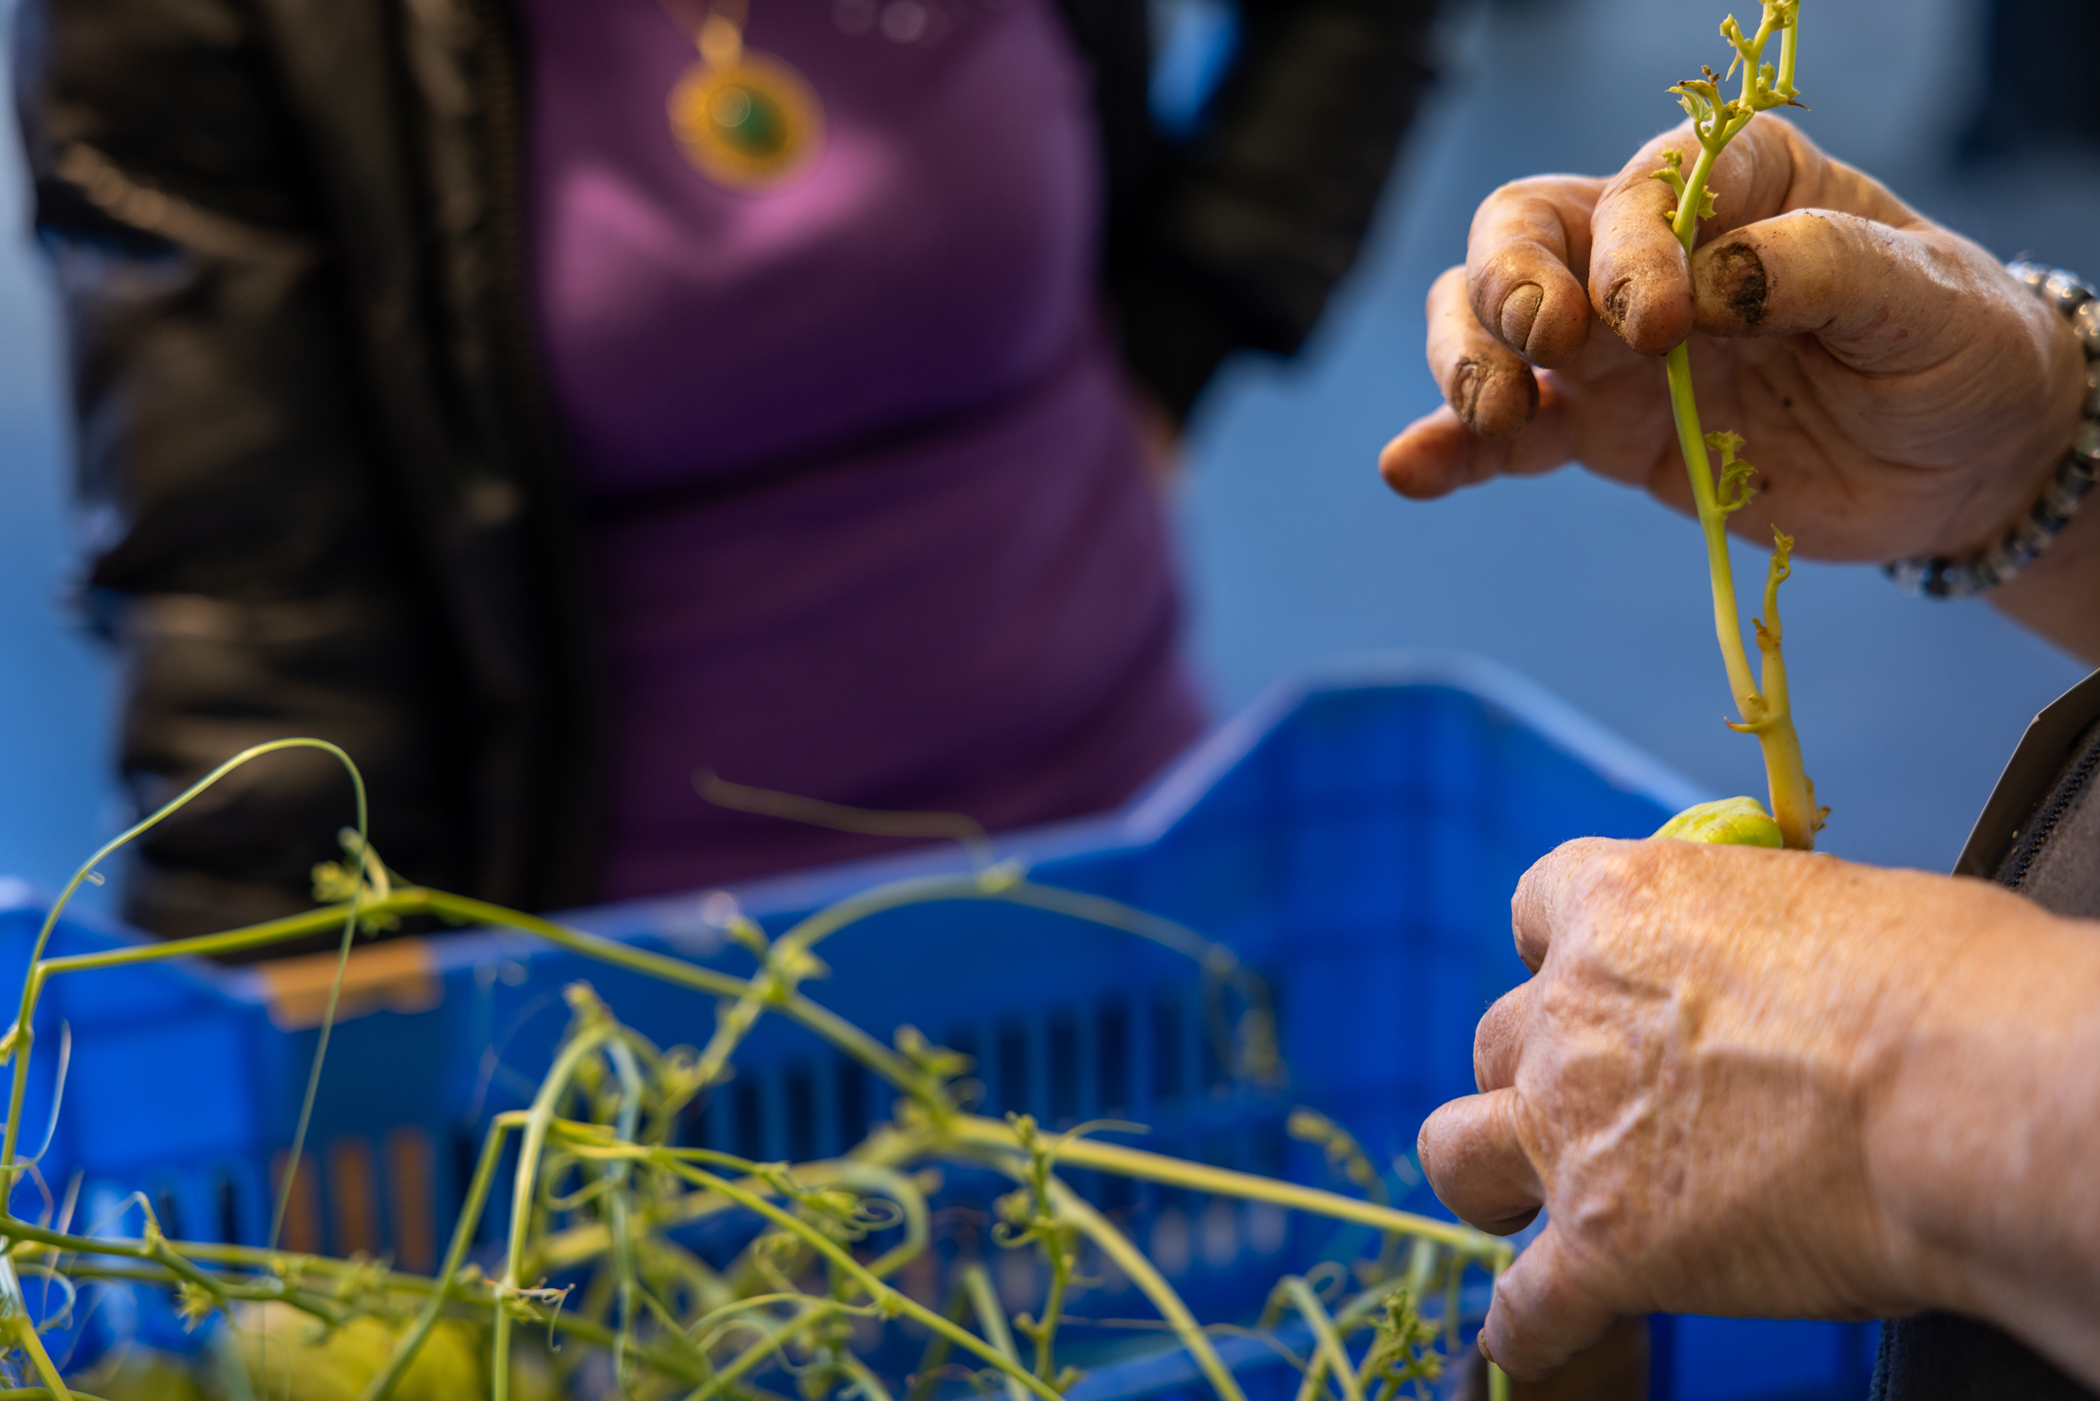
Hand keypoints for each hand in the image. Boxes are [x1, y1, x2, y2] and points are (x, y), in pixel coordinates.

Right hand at [1378, 117, 2087, 567]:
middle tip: (1545, 346)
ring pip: (1489, 325)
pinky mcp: (1601, 433)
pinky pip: (1506, 437)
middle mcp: (1649, 254)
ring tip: (1490, 412)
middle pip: (1524, 236)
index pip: (1641, 190)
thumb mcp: (1922, 295)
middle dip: (1511, 284)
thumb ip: (1822, 266)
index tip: (1661, 322)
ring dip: (1464, 359)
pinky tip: (1410, 471)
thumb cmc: (1952, 348)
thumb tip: (1713, 281)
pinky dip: (1448, 452)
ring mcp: (1611, 349)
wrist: (1961, 460)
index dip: (1629, 246)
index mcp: (1733, 187)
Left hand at [1417, 837, 2099, 1383]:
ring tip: (1526, 1208)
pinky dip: (1532, 1330)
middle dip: (1535, 1073)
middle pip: (1498, 1040)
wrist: (1964, 1097)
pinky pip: (1527, 1306)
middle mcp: (1573, 1013)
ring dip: (1490, 1179)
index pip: (1538, 908)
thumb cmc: (1942, 989)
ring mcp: (1574, 1130)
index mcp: (1624, 905)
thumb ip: (1759, 941)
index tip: (1585, 981)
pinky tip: (1541, 1340)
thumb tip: (1787, 975)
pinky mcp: (1603, 1247)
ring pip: (1458, 1153)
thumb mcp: (1830, 905)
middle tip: (1590, 1108)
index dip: (1562, 953)